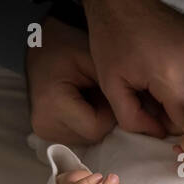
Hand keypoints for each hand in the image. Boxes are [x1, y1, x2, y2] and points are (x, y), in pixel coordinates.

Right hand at [24, 17, 115, 144]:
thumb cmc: (68, 46)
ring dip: (97, 122)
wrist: (38, 44)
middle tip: (102, 93)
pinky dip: (87, 124)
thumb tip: (144, 117)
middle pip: (93, 136)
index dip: (111, 114)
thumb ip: (115, 91)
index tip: (110, 93)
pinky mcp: (45, 133)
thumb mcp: (94, 60)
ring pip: (88, 140)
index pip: (97, 128)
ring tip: (91, 97)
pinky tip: (83, 105)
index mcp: (53, 104)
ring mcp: (43, 131)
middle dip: (106, 118)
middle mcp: (44, 123)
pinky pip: (78, 137)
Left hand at [81, 0, 183, 135]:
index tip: (155, 120)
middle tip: (152, 99)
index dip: (170, 126)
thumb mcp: (112, 87)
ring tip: (157, 79)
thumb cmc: (110, 42)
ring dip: (182, 92)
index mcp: (170, 76)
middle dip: (176, 110)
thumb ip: (132, 119)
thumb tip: (158, 134)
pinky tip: (166, 63)